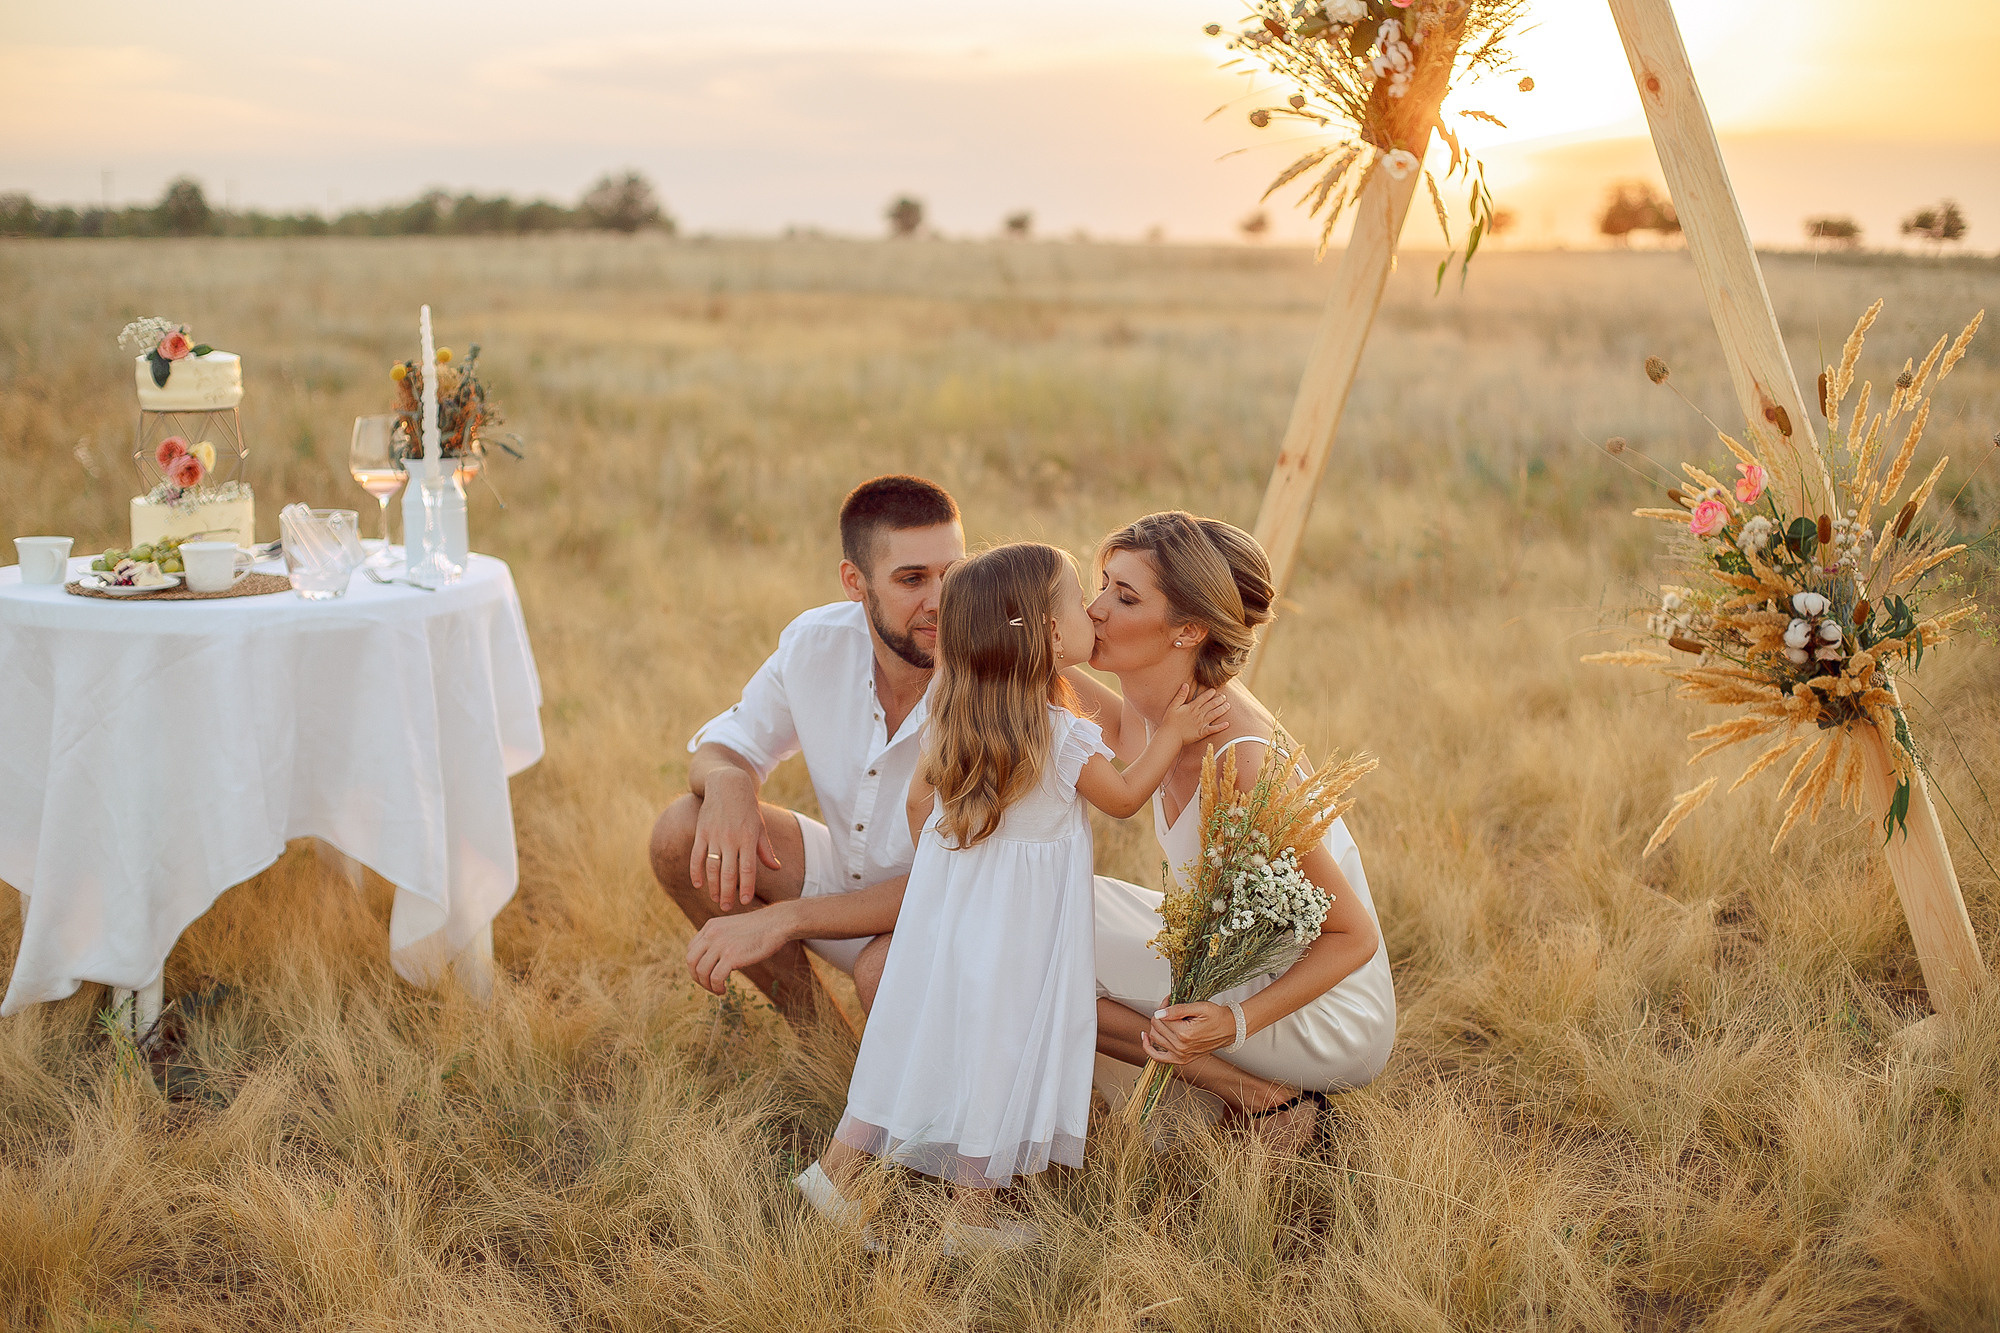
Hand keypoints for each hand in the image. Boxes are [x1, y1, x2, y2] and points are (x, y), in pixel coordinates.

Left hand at [686, 905, 794, 994]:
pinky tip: (724, 990)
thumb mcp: (733, 928)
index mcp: (710, 926)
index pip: (691, 949)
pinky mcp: (731, 956)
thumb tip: (713, 960)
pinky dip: (716, 988)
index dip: (695, 965)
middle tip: (708, 986)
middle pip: (691, 961)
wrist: (777, 923)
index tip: (705, 975)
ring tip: (718, 990)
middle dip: (697, 978)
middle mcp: (711, 934)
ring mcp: (720, 945)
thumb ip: (720, 939)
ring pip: (701, 971)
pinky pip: (715, 978)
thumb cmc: (760, 929)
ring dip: (707, 986)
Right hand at [690, 770, 780, 909]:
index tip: (745, 902)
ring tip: (716, 899)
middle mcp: (731, 839)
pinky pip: (697, 856)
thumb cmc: (747, 809)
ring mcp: (714, 836)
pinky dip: (696, 871)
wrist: (728, 784)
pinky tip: (699, 884)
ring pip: (712, 867)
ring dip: (713, 886)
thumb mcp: (760, 827)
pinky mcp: (701, 832)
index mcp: (748, 838)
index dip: (746, 887)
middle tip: (728, 908)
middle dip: (728, 892)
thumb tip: (776, 868)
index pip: (748, 869)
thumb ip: (766, 850)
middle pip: (729, 872)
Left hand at [1139, 1001, 1235, 1064]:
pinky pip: (1158, 1057)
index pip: (1160, 1018)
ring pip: (1155, 1038)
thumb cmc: (1217, 1017)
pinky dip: (1149, 1048)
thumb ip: (1177, 1010)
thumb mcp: (1199, 1007)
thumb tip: (1159, 1013)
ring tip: (1166, 1018)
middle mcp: (1181, 1047)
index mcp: (1185, 1034)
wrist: (1229, 1029)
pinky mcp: (1181, 1060)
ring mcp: (1180, 1056)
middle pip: (1156, 1027)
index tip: (1170, 999)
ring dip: (1156, 1026)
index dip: (1163, 1006)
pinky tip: (1145, 1037)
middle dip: (1160, 1014)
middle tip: (1170, 1006)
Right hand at [1160, 684, 1229, 747]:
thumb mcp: (1173, 706)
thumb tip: (1185, 684)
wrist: (1171, 735)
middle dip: (1219, 700)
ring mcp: (1202, 723)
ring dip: (1222, 709)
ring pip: (1215, 714)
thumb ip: (1181, 695)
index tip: (1214, 690)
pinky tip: (1227, 724)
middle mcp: (1199, 714)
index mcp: (1192, 707)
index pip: (1203, 698)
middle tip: (1224, 697)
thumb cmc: (1170, 721)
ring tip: (1228, 705)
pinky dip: (1221, 727)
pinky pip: (1214, 729)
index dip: (1210, 693)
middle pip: (1211, 705)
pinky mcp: (1203, 732)